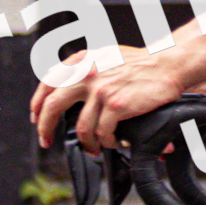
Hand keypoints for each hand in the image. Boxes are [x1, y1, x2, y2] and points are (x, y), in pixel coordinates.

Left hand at [30, 42, 194, 151]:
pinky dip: (107, 141)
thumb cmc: (142, 63)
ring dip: (86, 143)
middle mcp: (87, 73)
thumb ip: (86, 68)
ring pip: (81, 127)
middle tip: (46, 140)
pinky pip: (103, 132)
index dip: (38, 104)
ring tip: (93, 148)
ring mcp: (101, 90)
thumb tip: (67, 89)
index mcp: (82, 60)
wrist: (168, 64)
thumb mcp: (106, 56)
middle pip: (52, 106)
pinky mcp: (116, 105)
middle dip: (45, 128)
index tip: (37, 117)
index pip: (48, 83)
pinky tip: (113, 141)